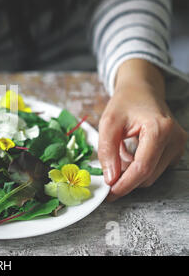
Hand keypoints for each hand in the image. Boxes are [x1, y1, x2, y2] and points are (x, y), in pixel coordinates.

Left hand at [98, 59, 187, 200]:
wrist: (142, 90)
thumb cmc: (125, 103)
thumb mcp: (108, 123)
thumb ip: (107, 151)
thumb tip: (110, 178)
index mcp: (159, 129)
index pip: (142, 167)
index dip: (125, 184)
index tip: (110, 194)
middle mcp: (175, 139)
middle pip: (148, 175)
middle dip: (126, 180)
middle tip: (106, 177)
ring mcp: (179, 146)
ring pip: (152, 175)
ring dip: (131, 173)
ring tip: (118, 155)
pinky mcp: (176, 150)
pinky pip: (155, 169)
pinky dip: (139, 167)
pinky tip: (129, 153)